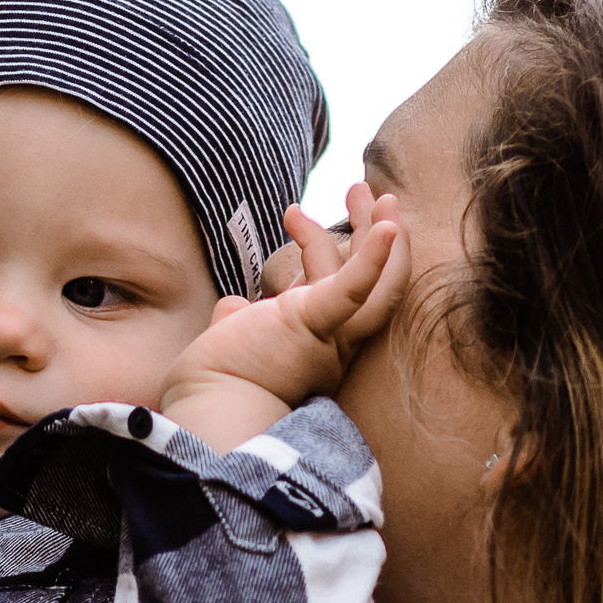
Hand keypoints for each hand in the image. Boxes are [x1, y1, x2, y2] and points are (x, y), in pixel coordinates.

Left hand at [156, 184, 410, 449]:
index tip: (299, 217)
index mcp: (313, 349)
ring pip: (373, 281)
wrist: (212, 416)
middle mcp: (332, 346)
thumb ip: (237, 322)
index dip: (324, 248)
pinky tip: (391, 224)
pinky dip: (373, 257)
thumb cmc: (213, 390)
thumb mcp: (231, 346)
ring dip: (373, 230)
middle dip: (370, 233)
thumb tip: (232, 305)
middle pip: (371, 284)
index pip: (331, 289)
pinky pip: (355, 289)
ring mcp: (328, 338)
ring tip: (364, 187)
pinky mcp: (315, 326)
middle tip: (368, 191)